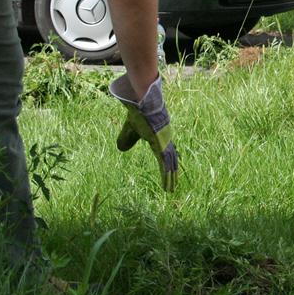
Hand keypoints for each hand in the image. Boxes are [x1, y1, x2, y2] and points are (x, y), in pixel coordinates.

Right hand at [109, 75, 178, 190]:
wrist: (142, 105)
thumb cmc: (138, 115)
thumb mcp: (130, 131)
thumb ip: (127, 139)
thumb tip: (121, 149)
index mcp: (159, 139)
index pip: (165, 155)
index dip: (167, 165)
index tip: (169, 173)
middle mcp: (165, 142)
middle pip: (170, 161)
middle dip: (172, 174)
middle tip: (172, 186)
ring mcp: (165, 143)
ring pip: (170, 165)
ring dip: (170, 178)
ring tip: (171, 189)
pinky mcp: (162, 145)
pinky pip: (166, 162)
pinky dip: (167, 174)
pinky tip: (168, 182)